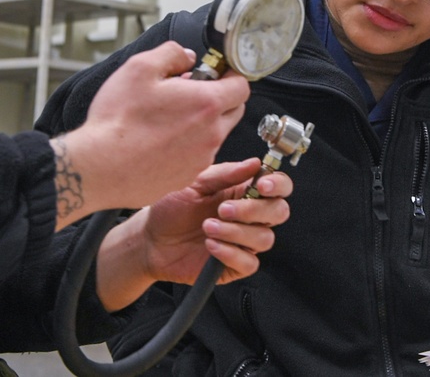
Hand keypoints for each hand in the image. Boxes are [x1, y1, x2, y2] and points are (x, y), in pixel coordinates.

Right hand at [56, 42, 249, 225]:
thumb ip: (171, 54)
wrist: (100, 167)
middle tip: (187, 93)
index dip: (229, 76)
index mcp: (207, 104)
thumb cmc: (118, 119)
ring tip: (166, 118)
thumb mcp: (140, 68)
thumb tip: (187, 57)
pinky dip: (186, 146)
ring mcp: (201, 159)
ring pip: (214, 134)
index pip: (242, 86)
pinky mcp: (187, 177)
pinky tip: (158, 141)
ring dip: (201, 123)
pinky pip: (197, 155)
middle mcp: (211, 134)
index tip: (212, 74)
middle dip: (218, 99)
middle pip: (233, 111)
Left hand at [96, 158, 291, 310]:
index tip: (261, 185)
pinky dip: (231, 253)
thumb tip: (255, 163)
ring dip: (236, 232)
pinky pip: (249, 263)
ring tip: (207, 227)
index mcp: (243, 191)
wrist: (150, 238)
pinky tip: (211, 246)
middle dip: (253, 210)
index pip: (278, 187)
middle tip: (223, 209)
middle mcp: (248, 216)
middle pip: (278, 212)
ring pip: (264, 239)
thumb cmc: (171, 206)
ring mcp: (243, 241)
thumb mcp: (194, 182)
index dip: (277, 185)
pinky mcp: (234, 265)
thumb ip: (225, 174)